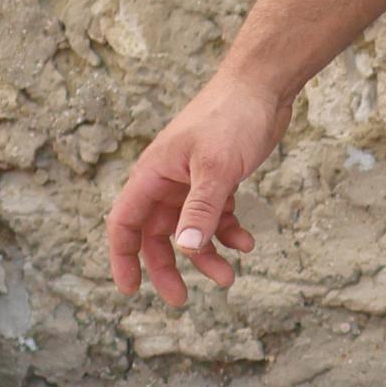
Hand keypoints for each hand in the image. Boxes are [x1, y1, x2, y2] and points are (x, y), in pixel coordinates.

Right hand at [105, 75, 286, 305]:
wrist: (263, 86)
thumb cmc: (232, 118)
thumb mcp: (217, 169)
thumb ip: (201, 211)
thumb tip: (184, 249)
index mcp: (153, 175)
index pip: (125, 223)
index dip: (122, 258)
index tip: (130, 290)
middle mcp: (167, 180)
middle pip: (157, 235)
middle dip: (168, 268)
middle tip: (182, 300)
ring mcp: (192, 180)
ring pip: (189, 230)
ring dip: (205, 255)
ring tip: (230, 277)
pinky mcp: (218, 178)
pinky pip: (216, 216)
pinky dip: (228, 232)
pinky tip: (246, 244)